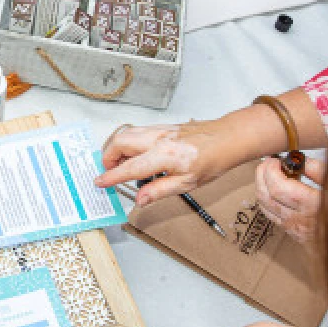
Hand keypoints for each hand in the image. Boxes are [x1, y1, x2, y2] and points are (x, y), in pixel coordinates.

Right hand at [94, 121, 240, 207]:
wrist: (228, 138)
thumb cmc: (213, 159)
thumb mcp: (188, 183)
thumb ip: (160, 190)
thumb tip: (141, 200)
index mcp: (165, 156)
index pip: (130, 168)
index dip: (111, 176)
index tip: (100, 182)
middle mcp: (158, 139)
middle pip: (120, 142)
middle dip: (108, 157)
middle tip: (110, 172)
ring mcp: (159, 130)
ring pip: (126, 133)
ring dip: (117, 148)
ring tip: (121, 164)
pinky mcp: (162, 126)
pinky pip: (137, 131)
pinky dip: (129, 142)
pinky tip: (136, 154)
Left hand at [254, 156, 324, 242]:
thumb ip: (317, 170)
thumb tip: (298, 159)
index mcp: (313, 206)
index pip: (278, 187)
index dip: (271, 170)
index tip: (275, 159)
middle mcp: (301, 221)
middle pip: (265, 196)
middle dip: (262, 175)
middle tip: (269, 163)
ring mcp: (296, 230)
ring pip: (265, 208)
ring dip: (262, 187)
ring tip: (270, 173)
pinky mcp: (296, 235)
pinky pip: (273, 216)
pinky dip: (269, 200)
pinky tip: (277, 191)